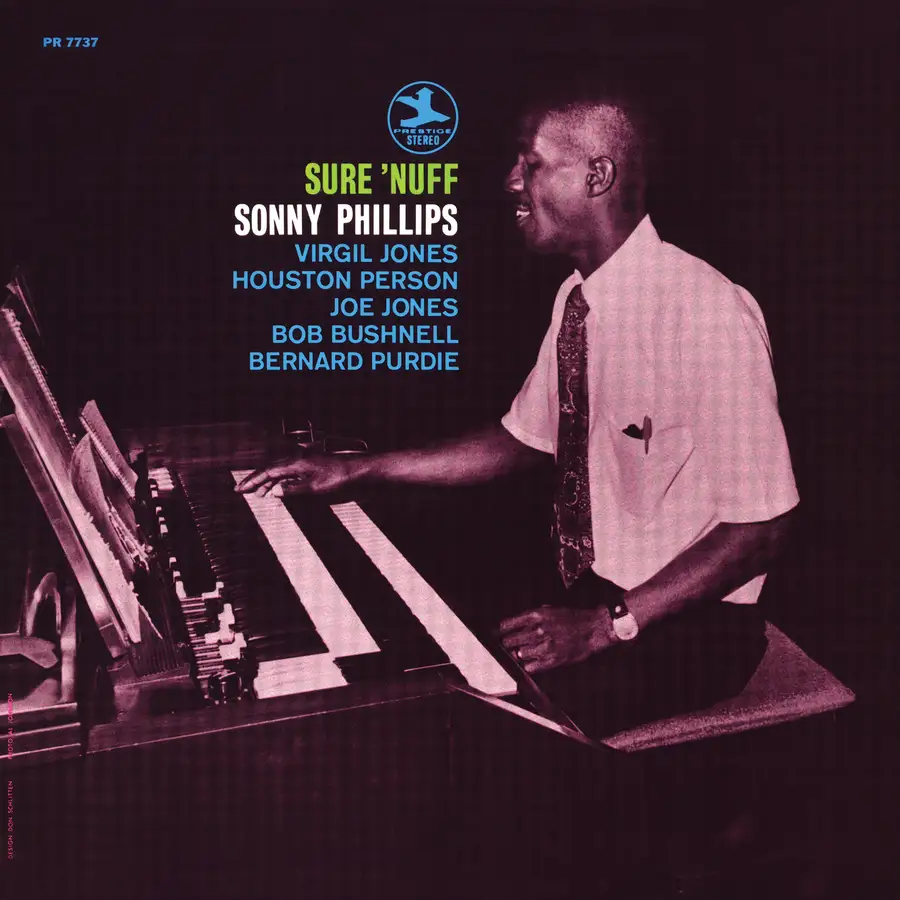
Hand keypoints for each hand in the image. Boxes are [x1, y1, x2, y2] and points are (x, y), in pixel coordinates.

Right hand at [234, 454, 363, 496]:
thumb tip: (273, 491)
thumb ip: (292, 489)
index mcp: (295, 463)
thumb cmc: (337, 478)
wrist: (354, 470)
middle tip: (242, 490)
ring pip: (279, 471)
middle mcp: (296, 460)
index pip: (268, 472)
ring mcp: (302, 462)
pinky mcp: (309, 466)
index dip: (253, 480)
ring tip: (258, 494)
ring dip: (267, 482)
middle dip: (255, 480)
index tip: (240, 489)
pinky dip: (279, 481)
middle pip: (270, 469)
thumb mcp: (314, 487)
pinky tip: (277, 489)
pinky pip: (288, 473)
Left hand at [498, 606, 614, 673]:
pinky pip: (530, 667)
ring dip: (517, 654)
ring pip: (518, 654)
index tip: (496, 633)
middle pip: (510, 641)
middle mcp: (538, 631)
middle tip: (506, 644)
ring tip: (520, 652)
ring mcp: (545, 647)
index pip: (508, 624)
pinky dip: (527, 665)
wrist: (593, 629)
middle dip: (507, 642)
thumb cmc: (572, 618)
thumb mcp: (550, 609)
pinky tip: (529, 661)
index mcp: (536, 616)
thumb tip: (515, 624)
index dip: (500, 630)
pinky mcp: (552, 661)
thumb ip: (532, 617)